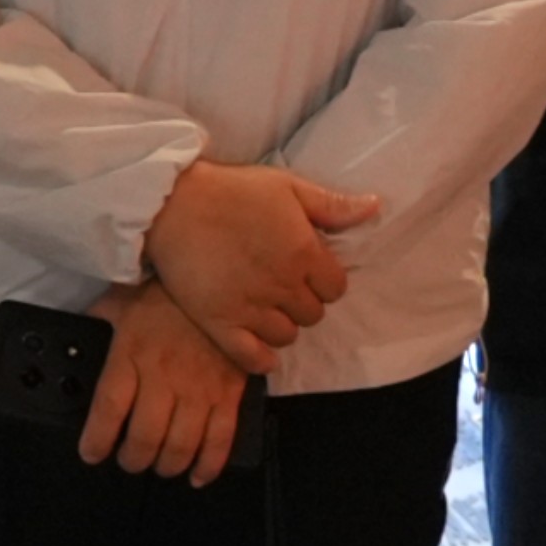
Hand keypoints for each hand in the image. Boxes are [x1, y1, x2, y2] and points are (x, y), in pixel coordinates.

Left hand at [78, 282, 245, 483]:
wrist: (220, 282)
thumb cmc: (165, 294)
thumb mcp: (121, 302)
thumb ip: (97, 323)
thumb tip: (74, 336)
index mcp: (131, 356)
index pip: (108, 409)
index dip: (96, 440)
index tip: (91, 454)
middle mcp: (163, 378)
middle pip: (144, 437)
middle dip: (132, 459)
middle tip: (129, 460)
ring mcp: (199, 388)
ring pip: (180, 445)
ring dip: (166, 465)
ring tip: (159, 464)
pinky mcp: (228, 393)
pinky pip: (220, 439)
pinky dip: (208, 466)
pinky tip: (196, 476)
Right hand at [140, 160, 385, 372]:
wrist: (169, 204)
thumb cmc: (230, 190)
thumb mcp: (286, 185)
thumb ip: (331, 204)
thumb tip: (375, 207)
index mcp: (304, 253)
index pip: (336, 288)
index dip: (323, 280)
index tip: (306, 270)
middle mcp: (283, 285)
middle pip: (313, 315)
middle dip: (303, 302)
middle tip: (282, 287)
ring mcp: (251, 308)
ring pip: (286, 336)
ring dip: (280, 325)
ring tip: (264, 308)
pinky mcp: (220, 323)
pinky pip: (252, 358)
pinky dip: (260, 359)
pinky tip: (258, 348)